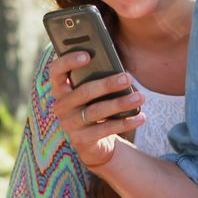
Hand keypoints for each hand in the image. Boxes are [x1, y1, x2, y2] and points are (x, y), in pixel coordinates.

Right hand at [47, 52, 145, 167]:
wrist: (93, 142)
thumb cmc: (95, 106)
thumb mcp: (93, 92)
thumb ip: (96, 77)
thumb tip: (118, 66)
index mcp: (60, 88)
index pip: (56, 71)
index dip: (68, 61)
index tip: (87, 55)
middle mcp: (61, 106)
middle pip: (84, 92)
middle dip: (108, 84)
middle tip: (128, 78)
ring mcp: (70, 124)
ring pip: (97, 111)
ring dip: (120, 103)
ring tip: (140, 97)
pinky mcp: (81, 140)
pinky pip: (106, 129)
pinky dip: (125, 122)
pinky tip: (140, 117)